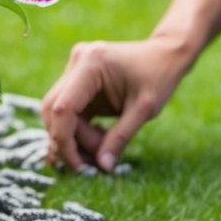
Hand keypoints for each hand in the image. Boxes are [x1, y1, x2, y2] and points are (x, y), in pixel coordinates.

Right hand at [40, 38, 189, 172]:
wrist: (166, 54)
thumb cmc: (160, 76)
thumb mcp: (145, 110)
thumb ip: (121, 138)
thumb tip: (103, 167)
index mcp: (91, 65)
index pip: (63, 108)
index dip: (65, 140)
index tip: (78, 166)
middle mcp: (77, 62)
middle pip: (54, 110)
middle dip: (68, 140)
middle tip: (92, 161)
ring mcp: (74, 69)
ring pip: (58, 113)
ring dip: (75, 136)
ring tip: (103, 146)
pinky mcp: (77, 79)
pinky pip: (69, 110)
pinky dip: (79, 129)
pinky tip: (99, 136)